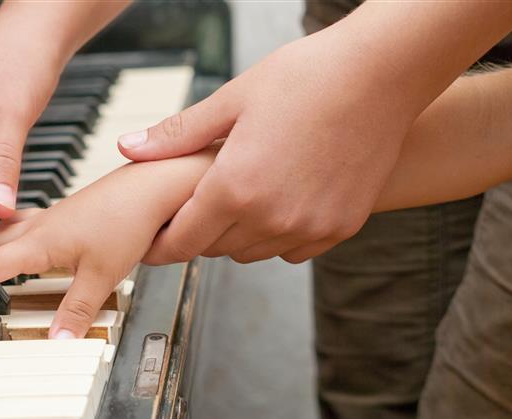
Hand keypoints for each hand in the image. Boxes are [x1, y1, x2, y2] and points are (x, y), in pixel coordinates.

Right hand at [0, 149, 213, 337]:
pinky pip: (19, 227)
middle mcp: (36, 227)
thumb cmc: (128, 220)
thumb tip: (55, 344)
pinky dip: (4, 238)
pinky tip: (11, 240)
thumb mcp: (102, 275)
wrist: (151, 185)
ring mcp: (48, 218)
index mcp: (37, 242)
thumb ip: (76, 311)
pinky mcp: (61, 215)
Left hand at [118, 26, 418, 264]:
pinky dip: (276, 237)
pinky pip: (292, 252)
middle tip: (194, 209)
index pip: (183, 241)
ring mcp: (309, 227)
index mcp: (236, 188)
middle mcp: (272, 218)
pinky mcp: (339, 228)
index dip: (162, 245)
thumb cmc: (308, 78)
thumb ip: (177, 135)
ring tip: (235, 201)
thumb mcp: (232, 99)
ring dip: (235, 236)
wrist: (383, 72)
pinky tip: (275, 206)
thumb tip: (128, 147)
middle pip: (214, 249)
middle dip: (197, 233)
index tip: (154, 241)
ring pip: (252, 254)